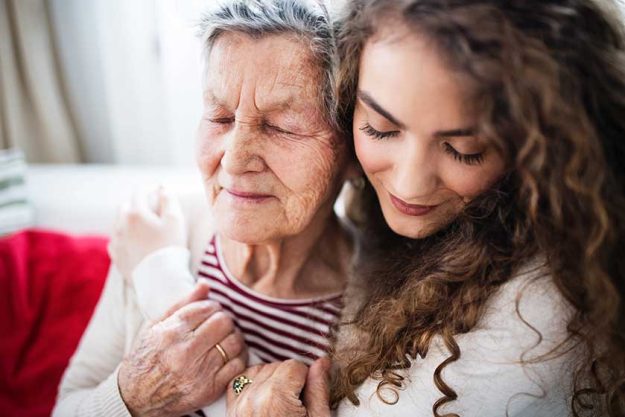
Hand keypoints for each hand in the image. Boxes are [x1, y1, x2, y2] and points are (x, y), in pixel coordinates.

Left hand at [108, 186, 185, 278]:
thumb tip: (163, 189)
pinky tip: (134, 241)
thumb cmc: (170, 246)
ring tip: (142, 226)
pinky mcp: (116, 256)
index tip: (158, 189)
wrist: (160, 278)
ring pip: (118, 223)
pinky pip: (116, 241)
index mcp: (135, 212)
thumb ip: (169, 199)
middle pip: (125, 206)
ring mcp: (116, 241)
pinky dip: (124, 237)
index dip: (150, 188)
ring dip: (129, 220)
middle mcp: (121, 224)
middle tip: (150, 207)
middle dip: (137, 203)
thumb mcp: (175, 219)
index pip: (139, 191)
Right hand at [118, 281, 247, 416]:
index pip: (206, 308)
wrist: (135, 398)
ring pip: (234, 342)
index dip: (213, 307)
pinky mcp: (209, 389)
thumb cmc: (146, 357)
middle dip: (225, 319)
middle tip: (220, 323)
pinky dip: (239, 356)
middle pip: (223, 322)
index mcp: (170, 333)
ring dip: (235, 336)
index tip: (212, 311)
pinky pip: (237, 365)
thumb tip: (205, 284)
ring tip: (226, 337)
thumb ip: (183, 304)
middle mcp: (184, 352)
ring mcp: (198, 373)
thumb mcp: (156, 327)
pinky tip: (231, 354)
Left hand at [226, 358, 330, 416]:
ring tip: (281, 404)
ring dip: (271, 380)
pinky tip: (265, 400)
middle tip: (296, 406)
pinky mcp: (231, 411)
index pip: (295, 366)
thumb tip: (322, 362)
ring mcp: (239, 404)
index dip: (307, 379)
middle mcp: (253, 397)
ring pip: (259, 371)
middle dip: (290, 380)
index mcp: (276, 397)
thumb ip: (319, 389)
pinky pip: (241, 381)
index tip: (308, 398)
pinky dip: (253, 384)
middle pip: (277, 366)